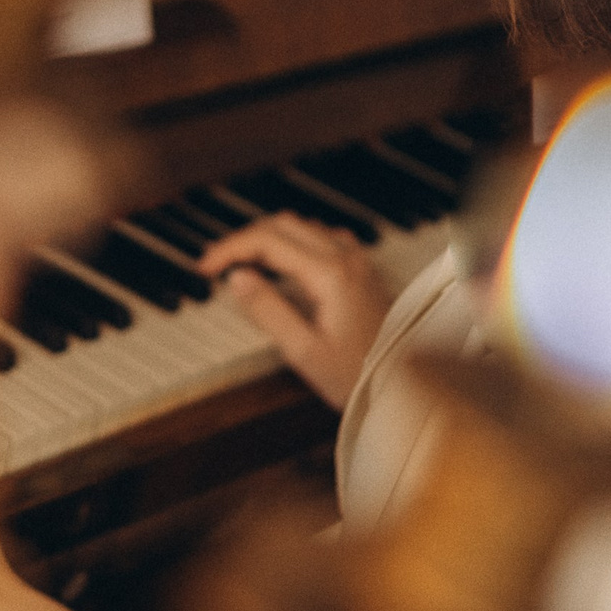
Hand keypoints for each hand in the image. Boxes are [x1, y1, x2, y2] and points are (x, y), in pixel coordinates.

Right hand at [202, 213, 392, 408]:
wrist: (405, 387)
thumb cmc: (357, 376)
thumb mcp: (303, 351)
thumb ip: (268, 310)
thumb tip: (236, 278)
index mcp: (329, 273)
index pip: (266, 240)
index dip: (229, 248)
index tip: (205, 267)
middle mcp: (345, 257)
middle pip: (282, 224)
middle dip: (243, 238)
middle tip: (216, 263)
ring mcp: (357, 260)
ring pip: (301, 226)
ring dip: (266, 236)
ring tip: (241, 262)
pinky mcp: (362, 268)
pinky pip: (320, 236)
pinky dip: (291, 240)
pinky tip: (281, 262)